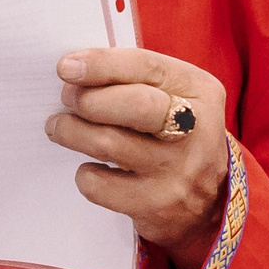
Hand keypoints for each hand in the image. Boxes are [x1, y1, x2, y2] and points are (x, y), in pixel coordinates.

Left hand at [46, 48, 229, 268]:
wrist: (209, 201)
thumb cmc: (175, 135)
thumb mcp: (173, 97)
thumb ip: (134, 79)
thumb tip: (74, 72)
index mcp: (200, 91)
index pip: (148, 67)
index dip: (102, 64)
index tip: (66, 67)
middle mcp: (196, 130)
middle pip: (136, 105)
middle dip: (89, 99)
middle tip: (67, 99)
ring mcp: (178, 170)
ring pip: (109, 143)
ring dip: (71, 131)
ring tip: (60, 127)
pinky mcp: (156, 204)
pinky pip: (101, 186)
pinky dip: (85, 174)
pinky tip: (90, 168)